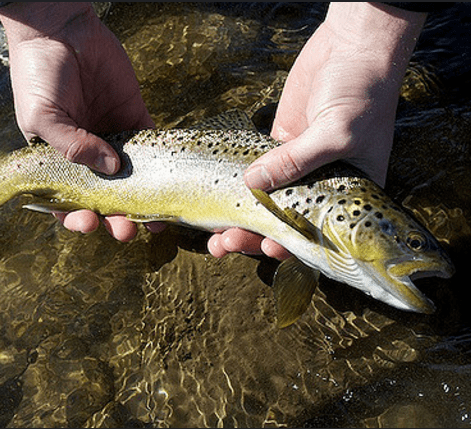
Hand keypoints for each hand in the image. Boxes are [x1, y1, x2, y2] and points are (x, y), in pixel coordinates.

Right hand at [0, 2, 155, 240]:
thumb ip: (72, 147)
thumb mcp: (42, 116)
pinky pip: (152, 148)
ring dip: (141, 205)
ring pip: (131, 181)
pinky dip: (161, 169)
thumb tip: (111, 169)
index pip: (68, 199)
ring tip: (151, 223)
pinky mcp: (135, 119)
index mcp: (57, 160)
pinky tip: (167, 187)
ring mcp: (112, 138)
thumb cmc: (38, 74)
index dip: (77, 216)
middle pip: (104, 197)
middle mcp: (86, 154)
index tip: (87, 222)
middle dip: (114, 219)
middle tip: (124, 229)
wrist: (60, 28)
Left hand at [207, 2, 426, 259]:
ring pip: (264, 203)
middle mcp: (321, 187)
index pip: (316, 232)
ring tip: (214, 235)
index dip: (290, 246)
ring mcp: (297, 167)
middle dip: (253, 237)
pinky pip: (254, 173)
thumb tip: (251, 183)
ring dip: (239, 219)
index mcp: (348, 195)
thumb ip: (294, 161)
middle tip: (225, 243)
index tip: (264, 250)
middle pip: (283, 223)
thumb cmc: (362, 94)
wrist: (353, 48)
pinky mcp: (277, 146)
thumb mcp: (335, 132)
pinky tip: (214, 199)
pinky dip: (236, 187)